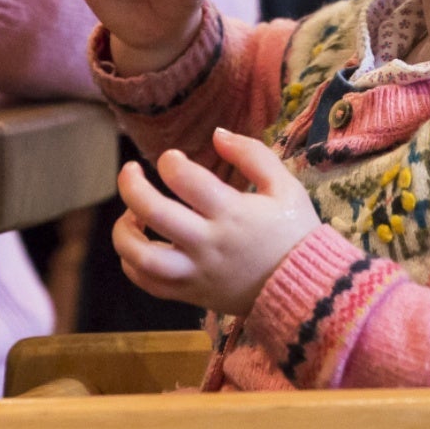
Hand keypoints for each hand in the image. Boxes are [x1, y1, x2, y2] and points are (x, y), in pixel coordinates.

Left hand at [112, 128, 321, 315]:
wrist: (305, 289)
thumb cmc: (293, 232)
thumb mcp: (285, 186)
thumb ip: (252, 154)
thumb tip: (216, 134)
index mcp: (233, 213)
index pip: (186, 180)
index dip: (171, 162)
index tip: (172, 159)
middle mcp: (209, 244)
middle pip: (153, 213)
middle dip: (131, 185)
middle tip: (130, 171)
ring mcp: (196, 272)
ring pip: (141, 257)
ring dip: (124, 232)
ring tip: (131, 214)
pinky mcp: (191, 294)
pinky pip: (148, 283)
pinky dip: (132, 263)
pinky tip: (139, 244)